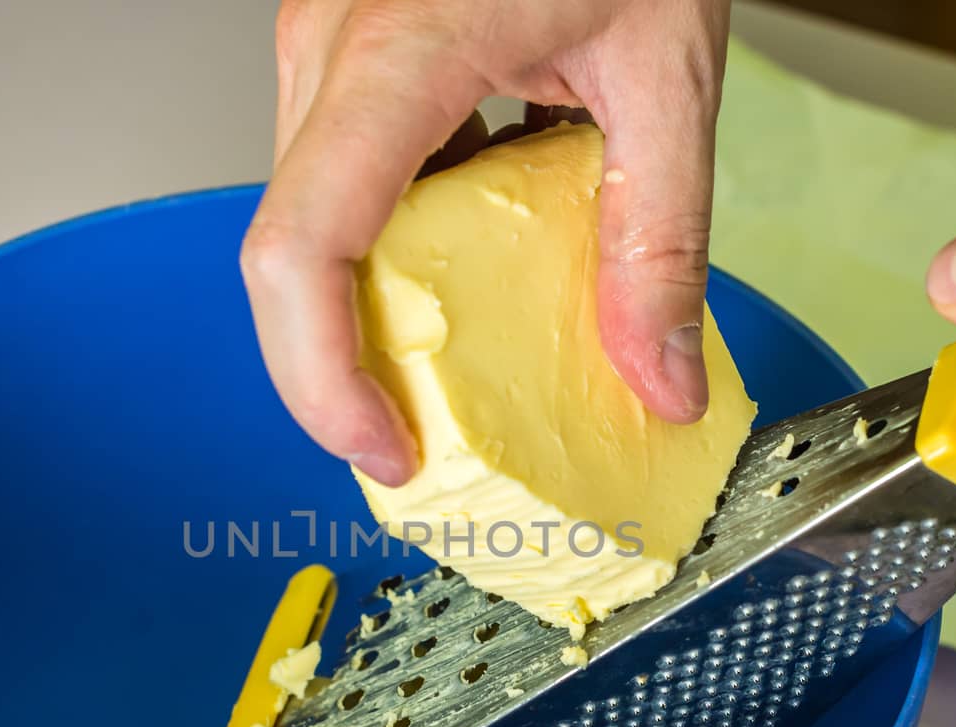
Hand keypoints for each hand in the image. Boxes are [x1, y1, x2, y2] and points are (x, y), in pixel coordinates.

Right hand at [242, 0, 732, 485]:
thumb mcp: (666, 73)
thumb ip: (662, 238)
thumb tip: (657, 374)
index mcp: (399, 53)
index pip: (301, 246)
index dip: (320, 376)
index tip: (384, 445)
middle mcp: (331, 52)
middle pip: (289, 258)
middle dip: (343, 368)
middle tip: (425, 434)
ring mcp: (325, 52)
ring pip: (303, 228)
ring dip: (364, 313)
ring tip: (452, 362)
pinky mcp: (343, 61)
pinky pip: (337, 185)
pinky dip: (388, 253)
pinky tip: (466, 265)